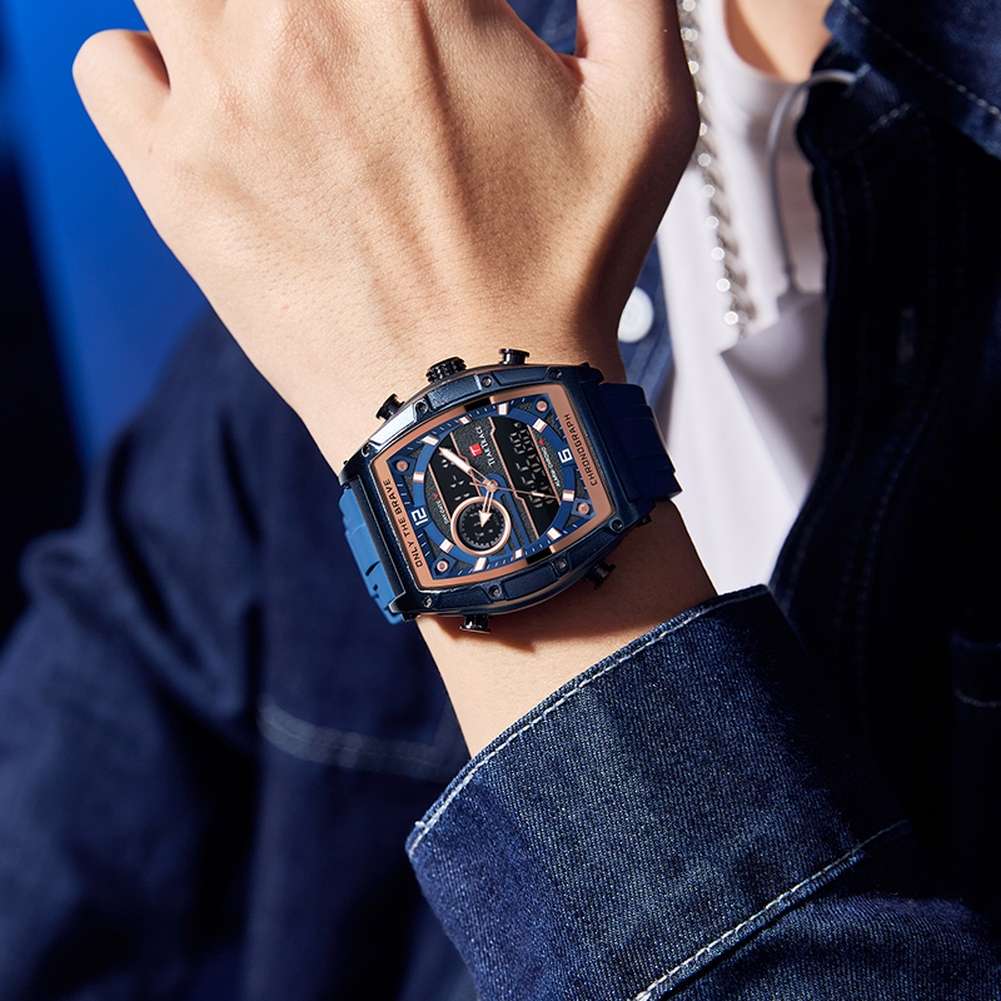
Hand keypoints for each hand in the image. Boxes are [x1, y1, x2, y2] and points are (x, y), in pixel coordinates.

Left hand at [73, 0, 697, 466]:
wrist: (476, 406)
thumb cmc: (559, 276)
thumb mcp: (650, 112)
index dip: (419, 1)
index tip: (430, 28)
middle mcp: (301, 18)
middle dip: (319, 10)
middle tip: (359, 47)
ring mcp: (221, 95)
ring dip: (226, 6)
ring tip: (282, 49)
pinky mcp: (173, 176)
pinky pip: (106, 60)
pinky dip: (146, 63)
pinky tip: (212, 106)